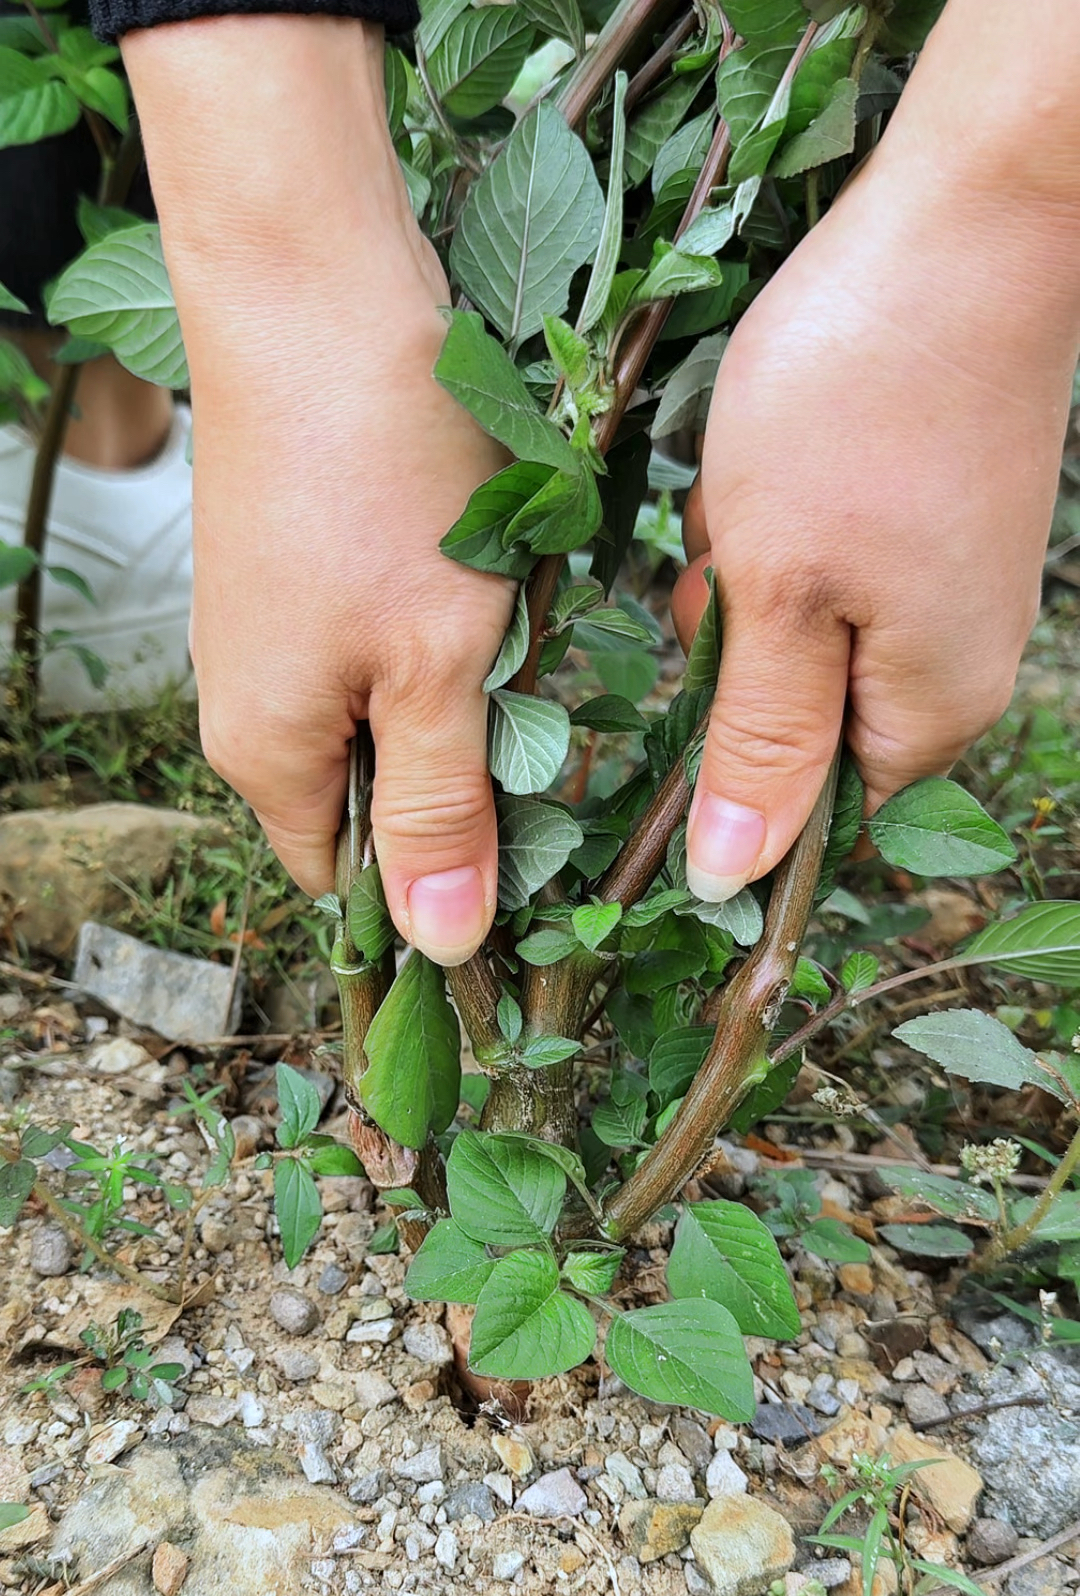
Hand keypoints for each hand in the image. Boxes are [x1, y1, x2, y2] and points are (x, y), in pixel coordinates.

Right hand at [125, 19, 514, 963]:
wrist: (316, 288)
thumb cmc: (383, 479)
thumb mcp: (436, 662)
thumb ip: (444, 808)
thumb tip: (442, 945)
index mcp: (269, 756)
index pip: (350, 886)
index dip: (437, 893)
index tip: (534, 870)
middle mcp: (253, 708)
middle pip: (375, 804)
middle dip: (465, 786)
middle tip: (543, 724)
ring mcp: (275, 636)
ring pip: (390, 720)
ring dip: (465, 701)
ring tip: (513, 634)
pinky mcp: (305, 573)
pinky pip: (385, 648)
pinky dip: (446, 636)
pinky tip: (486, 583)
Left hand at [671, 126, 1078, 902]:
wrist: (969, 219)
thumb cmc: (858, 404)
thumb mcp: (778, 590)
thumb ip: (759, 742)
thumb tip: (734, 877)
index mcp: (925, 711)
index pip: (806, 814)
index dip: (724, 768)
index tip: (686, 678)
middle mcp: (952, 668)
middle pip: (793, 720)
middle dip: (730, 649)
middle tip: (729, 556)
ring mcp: (947, 590)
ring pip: (795, 631)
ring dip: (746, 576)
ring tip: (755, 492)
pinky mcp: (928, 522)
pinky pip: (820, 563)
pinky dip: (774, 522)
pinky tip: (775, 458)